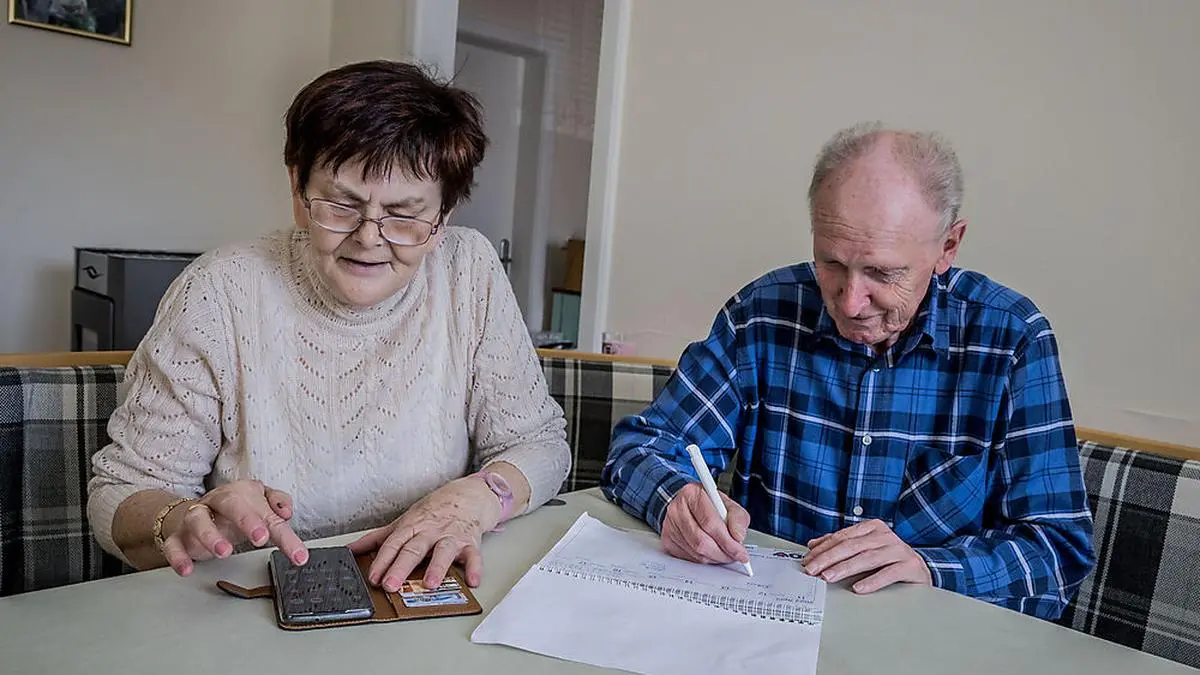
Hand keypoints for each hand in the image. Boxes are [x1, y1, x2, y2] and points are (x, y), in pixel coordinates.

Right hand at [160, 480, 307, 576]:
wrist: (200, 511)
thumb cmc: (236, 509)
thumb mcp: (262, 504)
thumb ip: (279, 504)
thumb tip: (287, 511)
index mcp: (243, 493)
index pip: (268, 512)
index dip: (284, 534)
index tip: (298, 554)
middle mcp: (218, 502)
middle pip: (232, 504)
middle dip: (247, 520)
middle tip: (261, 538)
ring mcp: (197, 518)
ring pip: (198, 520)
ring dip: (211, 536)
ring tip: (225, 552)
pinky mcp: (180, 536)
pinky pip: (173, 544)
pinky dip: (178, 556)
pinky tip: (187, 569)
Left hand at [348, 477, 499, 592]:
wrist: (467, 496)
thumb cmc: (433, 512)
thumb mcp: (404, 521)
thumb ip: (378, 538)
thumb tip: (350, 550)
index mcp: (412, 527)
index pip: (393, 544)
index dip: (382, 561)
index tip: (373, 577)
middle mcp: (430, 531)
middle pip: (414, 549)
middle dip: (401, 567)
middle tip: (391, 585)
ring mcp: (451, 536)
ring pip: (443, 551)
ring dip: (437, 567)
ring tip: (429, 584)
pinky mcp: (471, 543)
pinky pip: (474, 557)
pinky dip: (474, 569)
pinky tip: (472, 582)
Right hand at [660, 482, 750, 565]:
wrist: (688, 504)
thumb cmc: (708, 504)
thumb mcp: (728, 504)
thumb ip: (738, 518)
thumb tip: (738, 537)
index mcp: (692, 494)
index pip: (710, 523)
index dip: (728, 541)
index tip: (740, 552)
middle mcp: (677, 508)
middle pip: (701, 541)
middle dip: (723, 553)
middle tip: (735, 556)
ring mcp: (669, 526)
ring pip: (696, 552)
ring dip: (715, 558)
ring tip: (725, 554)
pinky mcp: (667, 540)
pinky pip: (689, 558)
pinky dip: (704, 559)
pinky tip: (711, 552)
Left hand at [802, 519, 930, 592]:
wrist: (921, 570)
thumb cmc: (889, 560)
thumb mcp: (864, 549)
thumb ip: (841, 546)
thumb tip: (813, 545)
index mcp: (871, 528)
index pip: (842, 537)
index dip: (823, 548)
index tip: (808, 560)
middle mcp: (885, 536)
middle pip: (851, 546)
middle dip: (828, 558)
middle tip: (813, 569)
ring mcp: (898, 550)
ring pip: (867, 558)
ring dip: (845, 568)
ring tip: (829, 577)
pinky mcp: (910, 566)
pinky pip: (889, 573)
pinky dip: (872, 581)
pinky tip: (859, 588)